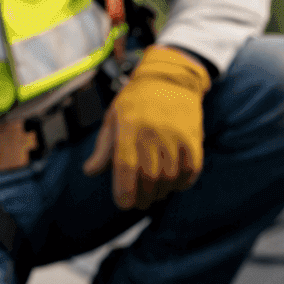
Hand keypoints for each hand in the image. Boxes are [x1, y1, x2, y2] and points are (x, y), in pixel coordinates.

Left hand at [83, 46, 211, 209]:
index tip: (124, 204)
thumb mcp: (113, 118)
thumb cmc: (137, 101)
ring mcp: (176, 136)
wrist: (170, 80)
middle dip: (143, 196)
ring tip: (155, 194)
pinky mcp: (193, 140)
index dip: (124, 190)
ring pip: (170, 177)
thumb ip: (103, 147)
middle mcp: (153, 132)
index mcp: (129, 127)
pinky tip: (174, 184)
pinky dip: (182, 183)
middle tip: (139, 203)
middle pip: (149, 176)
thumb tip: (90, 172)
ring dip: (162, 192)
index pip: (125, 166)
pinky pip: (190, 170)